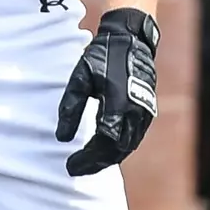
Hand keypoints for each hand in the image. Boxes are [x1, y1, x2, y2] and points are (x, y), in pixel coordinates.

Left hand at [55, 8, 159, 176]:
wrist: (131, 40)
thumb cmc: (103, 56)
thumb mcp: (80, 77)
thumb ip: (71, 107)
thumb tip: (61, 137)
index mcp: (118, 104)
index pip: (103, 143)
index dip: (87, 158)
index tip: (70, 166)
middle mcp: (135, 113)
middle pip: (116, 151)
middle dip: (96, 163)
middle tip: (75, 169)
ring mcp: (144, 114)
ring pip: (127, 147)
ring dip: (107, 159)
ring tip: (87, 164)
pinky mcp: (147, 112)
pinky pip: (133, 139)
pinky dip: (118, 149)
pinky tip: (104, 151)